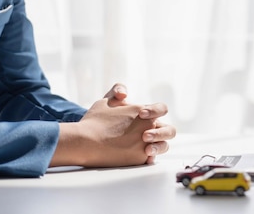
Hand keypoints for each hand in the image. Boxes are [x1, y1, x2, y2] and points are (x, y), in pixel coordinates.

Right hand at [51, 84, 175, 167]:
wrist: (84, 141)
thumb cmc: (94, 120)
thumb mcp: (105, 101)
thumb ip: (117, 93)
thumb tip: (123, 94)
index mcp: (143, 112)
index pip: (162, 109)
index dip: (154, 112)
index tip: (141, 115)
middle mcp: (148, 127)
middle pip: (169, 130)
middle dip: (161, 133)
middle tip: (146, 136)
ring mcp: (146, 144)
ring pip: (163, 146)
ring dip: (157, 147)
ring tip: (144, 147)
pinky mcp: (140, 159)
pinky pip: (150, 159)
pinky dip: (145, 158)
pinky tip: (135, 156)